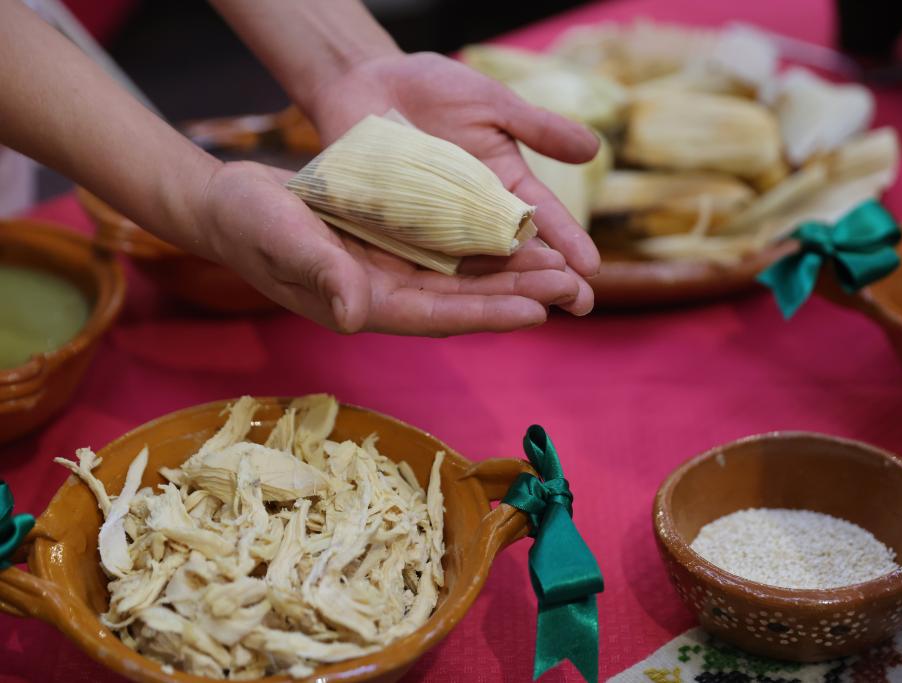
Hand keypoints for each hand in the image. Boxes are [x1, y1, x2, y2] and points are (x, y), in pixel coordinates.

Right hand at [197, 161, 581, 335]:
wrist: (231, 202)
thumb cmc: (247, 223)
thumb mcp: (280, 238)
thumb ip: (319, 272)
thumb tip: (358, 313)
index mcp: (361, 305)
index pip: (435, 317)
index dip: (486, 314)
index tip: (537, 310)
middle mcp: (384, 296)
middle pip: (462, 301)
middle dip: (517, 293)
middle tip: (573, 287)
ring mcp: (390, 272)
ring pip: (463, 276)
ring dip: (511, 271)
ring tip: (563, 264)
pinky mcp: (391, 247)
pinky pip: (448, 249)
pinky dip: (484, 244)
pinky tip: (520, 233)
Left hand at [305, 51, 601, 314]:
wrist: (365, 83)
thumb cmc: (434, 88)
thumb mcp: (492, 104)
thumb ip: (538, 128)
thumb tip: (595, 149)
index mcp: (506, 186)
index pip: (544, 218)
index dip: (568, 241)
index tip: (592, 267)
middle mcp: (477, 216)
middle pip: (517, 254)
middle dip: (547, 279)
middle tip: (579, 304)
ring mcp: (438, 228)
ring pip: (475, 266)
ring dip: (505, 291)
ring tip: (535, 311)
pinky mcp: (399, 233)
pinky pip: (422, 260)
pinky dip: (443, 283)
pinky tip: (464, 307)